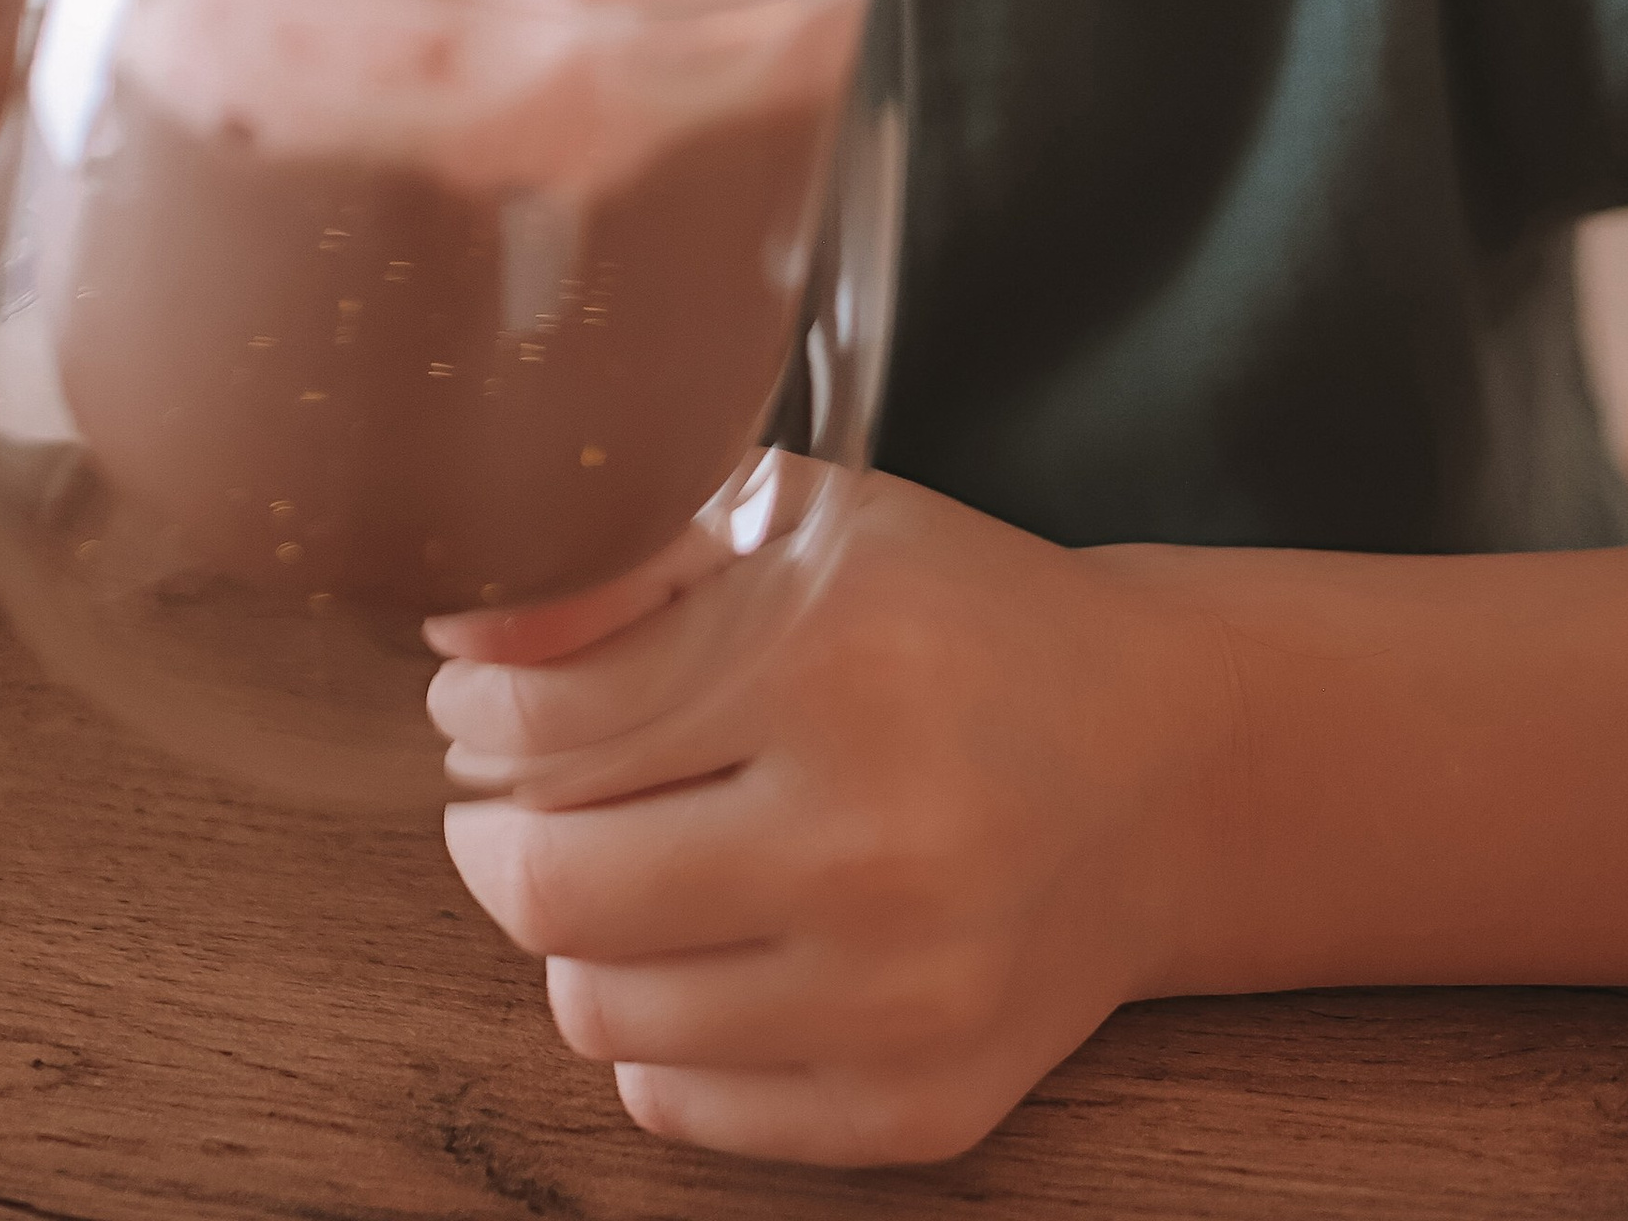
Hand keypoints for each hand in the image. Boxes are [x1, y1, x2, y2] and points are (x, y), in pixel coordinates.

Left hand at [428, 470, 1233, 1166]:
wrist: (1162, 766)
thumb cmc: (959, 621)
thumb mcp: (806, 523)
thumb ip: (631, 557)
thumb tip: (465, 633)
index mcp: (835, 661)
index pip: (545, 720)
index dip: (475, 709)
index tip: (478, 699)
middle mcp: (874, 841)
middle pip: (550, 886)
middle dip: (492, 830)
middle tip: (508, 792)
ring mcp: (903, 996)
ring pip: (599, 1010)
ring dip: (572, 934)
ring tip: (614, 861)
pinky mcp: (923, 1106)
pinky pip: (685, 1105)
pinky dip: (655, 1032)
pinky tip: (701, 948)